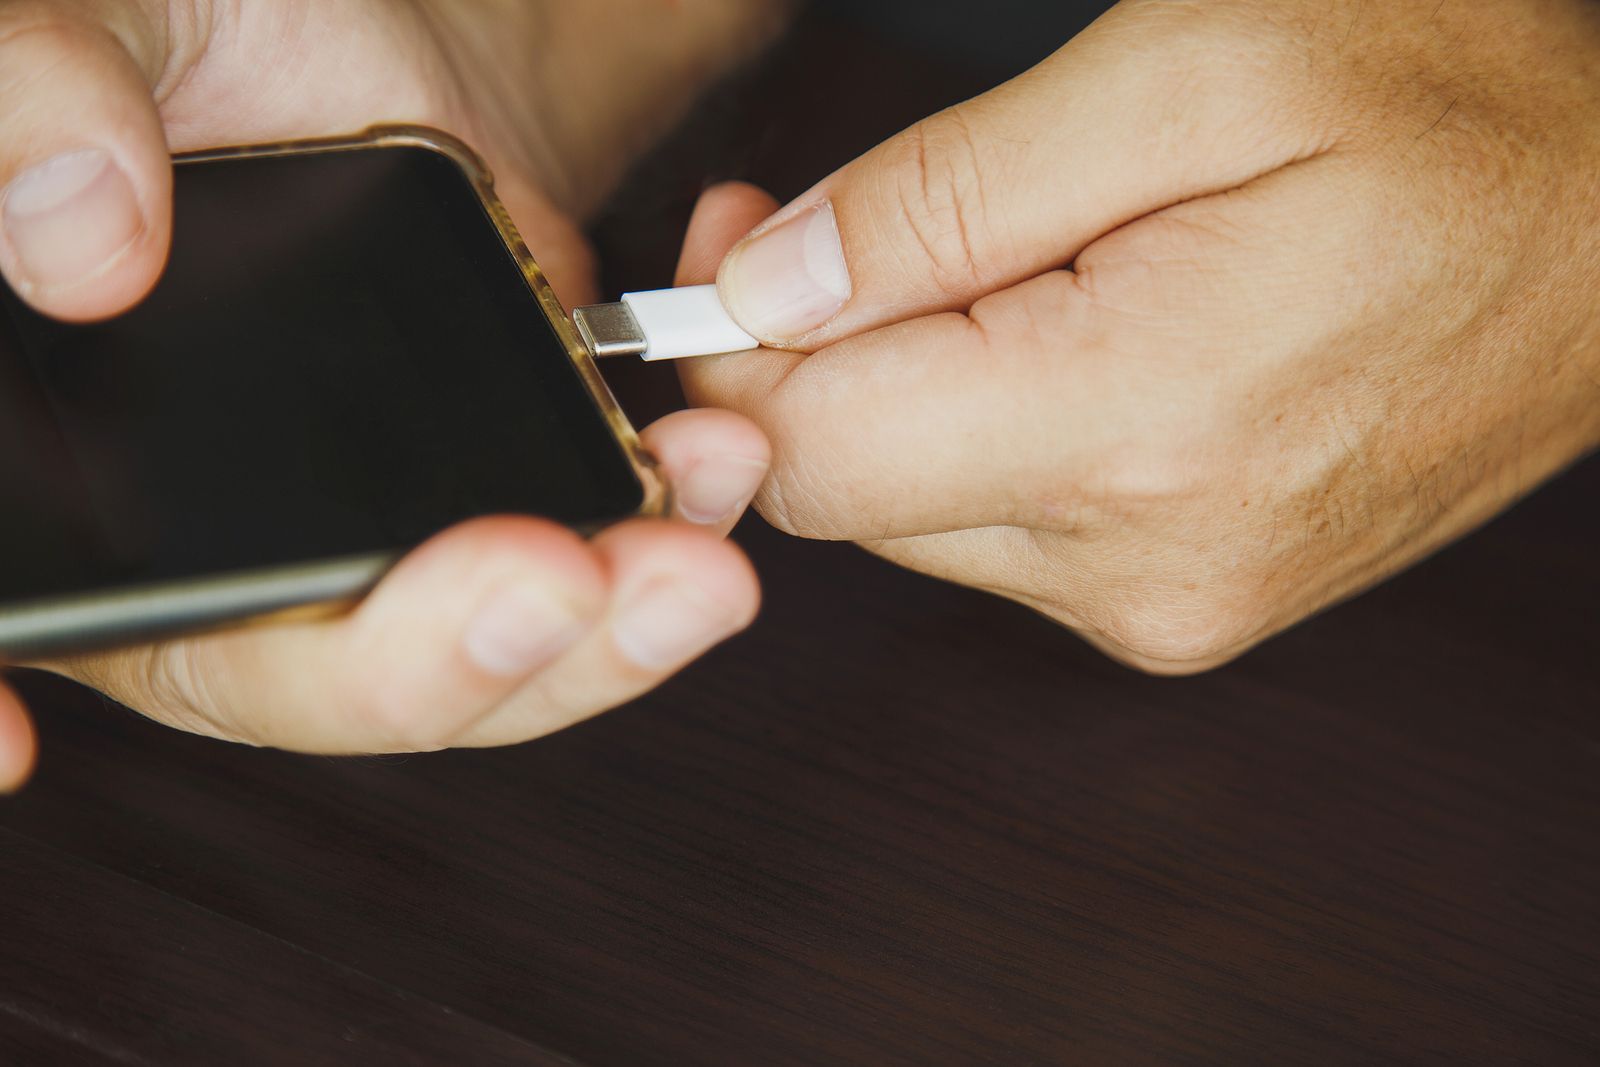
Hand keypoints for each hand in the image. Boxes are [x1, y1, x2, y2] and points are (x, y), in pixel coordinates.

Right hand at [0, 0, 786, 787]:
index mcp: (55, 460)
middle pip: (279, 677)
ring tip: (691, 562)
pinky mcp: (474, 508)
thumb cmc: (197, 42)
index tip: (17, 746)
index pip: (18, 611)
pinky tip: (706, 469)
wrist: (358, 43)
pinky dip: (642, 543)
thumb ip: (35, 96)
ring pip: (450, 662)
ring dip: (586, 636)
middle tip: (554, 583)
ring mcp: (350, 545)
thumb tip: (79, 243)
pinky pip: (559, 582)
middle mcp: (198, 541)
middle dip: (425, 662)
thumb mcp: (96, 33)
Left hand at [679, 0, 1599, 673]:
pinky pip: (1011, 531)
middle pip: (858, 493)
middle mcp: (1143, 565)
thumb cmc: (1446, 110)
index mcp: (1135, 433)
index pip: (819, 456)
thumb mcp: (1184, 72)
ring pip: (924, 515)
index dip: (734, 356)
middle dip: (814, 359)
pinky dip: (989, 432)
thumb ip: (940, 198)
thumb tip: (761, 292)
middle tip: (829, 224)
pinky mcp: (1192, 603)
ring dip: (910, 390)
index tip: (730, 245)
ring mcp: (1174, 604)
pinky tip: (1057, 335)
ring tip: (995, 260)